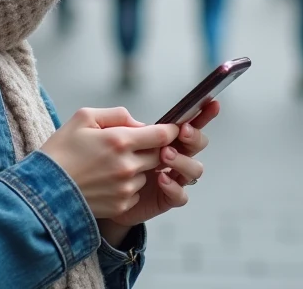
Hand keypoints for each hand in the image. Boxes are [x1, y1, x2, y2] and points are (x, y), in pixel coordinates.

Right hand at [39, 107, 178, 219]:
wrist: (42, 189)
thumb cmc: (61, 150)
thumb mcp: (83, 117)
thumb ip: (117, 114)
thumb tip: (140, 124)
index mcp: (120, 141)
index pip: (161, 135)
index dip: (168, 131)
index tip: (168, 130)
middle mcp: (127, 166)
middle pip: (158, 155)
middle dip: (149, 149)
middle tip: (129, 147)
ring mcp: (126, 189)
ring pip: (146, 174)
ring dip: (137, 169)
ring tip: (109, 167)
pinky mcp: (121, 206)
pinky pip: (135, 192)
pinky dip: (127, 186)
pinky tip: (105, 182)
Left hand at [103, 100, 220, 228]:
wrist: (93, 193)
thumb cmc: (99, 159)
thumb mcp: (103, 133)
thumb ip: (119, 121)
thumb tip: (140, 125)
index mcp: (162, 138)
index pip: (188, 122)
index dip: (202, 113)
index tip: (208, 103)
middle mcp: (172, 156)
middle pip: (197, 144)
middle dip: (194, 136)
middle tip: (182, 131)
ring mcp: (171, 177)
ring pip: (194, 170)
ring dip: (183, 160)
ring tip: (164, 154)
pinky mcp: (165, 199)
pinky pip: (181, 195)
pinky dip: (174, 187)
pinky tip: (160, 179)